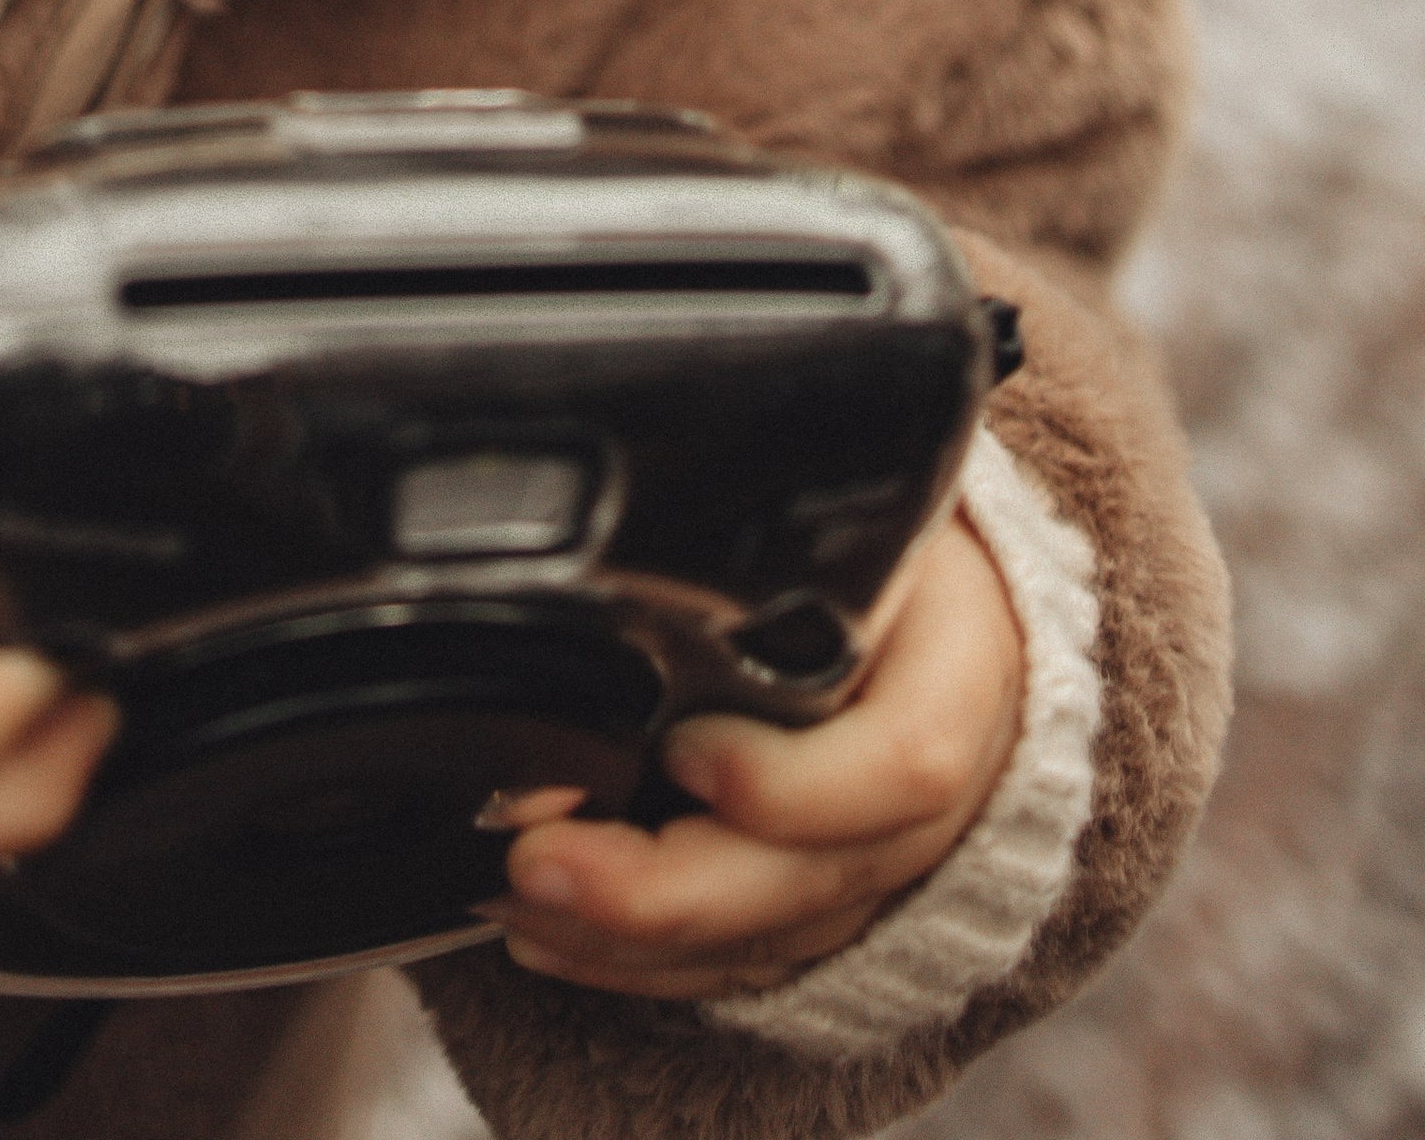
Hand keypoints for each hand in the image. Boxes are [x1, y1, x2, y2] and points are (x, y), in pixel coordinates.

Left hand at [487, 516, 1023, 999]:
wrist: (944, 598)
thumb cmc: (877, 537)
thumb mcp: (849, 511)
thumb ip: (766, 540)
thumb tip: (615, 572)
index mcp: (960, 670)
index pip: (906, 763)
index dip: (788, 783)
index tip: (682, 749)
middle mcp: (935, 795)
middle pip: (817, 881)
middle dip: (668, 892)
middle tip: (536, 861)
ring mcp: (886, 868)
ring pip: (772, 941)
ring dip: (633, 940)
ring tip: (517, 901)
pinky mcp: (833, 909)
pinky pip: (747, 966)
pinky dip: (647, 966)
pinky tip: (554, 938)